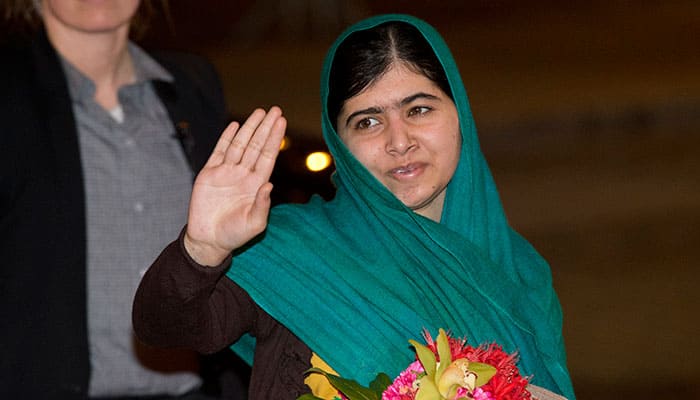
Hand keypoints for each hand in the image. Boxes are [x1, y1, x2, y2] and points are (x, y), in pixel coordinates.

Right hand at [184, 106, 286, 265]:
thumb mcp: (254, 224)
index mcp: (257, 184)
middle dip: (266, 127)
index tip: (282, 122)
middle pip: (256, 145)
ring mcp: (226, 173)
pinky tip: (234, 126)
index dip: (275, 139)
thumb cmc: (234, 235)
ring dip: (249, 128)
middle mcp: (243, 175)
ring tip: (259, 112)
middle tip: (275, 109)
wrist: (208, 240)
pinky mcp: (209, 174)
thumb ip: (262, 205)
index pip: (268, 156)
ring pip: (239, 145)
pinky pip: (219, 152)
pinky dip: (226, 138)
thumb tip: (269, 184)